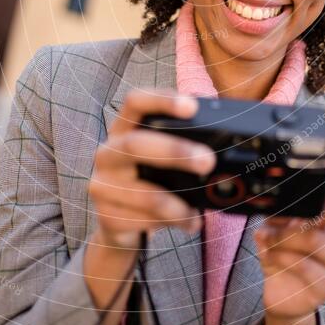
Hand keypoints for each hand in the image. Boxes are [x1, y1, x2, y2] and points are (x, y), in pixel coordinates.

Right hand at [88, 88, 216, 248]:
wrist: (121, 221)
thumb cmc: (151, 178)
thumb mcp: (164, 155)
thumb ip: (185, 138)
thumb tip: (223, 125)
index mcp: (124, 128)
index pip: (135, 101)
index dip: (162, 100)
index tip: (192, 106)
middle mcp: (107, 153)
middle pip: (135, 145)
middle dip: (175, 151)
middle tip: (208, 160)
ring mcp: (101, 185)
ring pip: (143, 193)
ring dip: (177, 205)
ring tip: (199, 213)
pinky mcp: (105, 215)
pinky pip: (140, 221)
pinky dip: (169, 223)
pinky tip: (186, 223)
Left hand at [253, 146, 324, 324]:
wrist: (281, 293)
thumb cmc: (285, 252)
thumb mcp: (284, 225)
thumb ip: (288, 206)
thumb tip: (281, 180)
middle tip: (312, 181)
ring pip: (314, 237)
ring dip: (283, 233)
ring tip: (266, 233)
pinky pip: (301, 263)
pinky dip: (277, 253)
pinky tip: (266, 250)